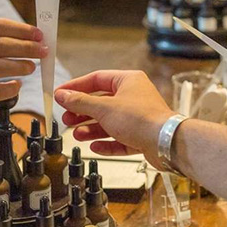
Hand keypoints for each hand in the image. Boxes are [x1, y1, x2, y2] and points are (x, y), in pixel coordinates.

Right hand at [55, 71, 174, 162]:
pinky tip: (95, 147)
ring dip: (92, 129)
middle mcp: (134, 97)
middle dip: (83, 112)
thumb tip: (63, 95)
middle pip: (102, 102)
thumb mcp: (103, 108)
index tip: (61, 95)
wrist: (165, 142)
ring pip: (109, 122)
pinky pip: (120, 138)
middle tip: (67, 118)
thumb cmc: (141, 119)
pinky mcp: (141, 136)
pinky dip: (107, 143)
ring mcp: (138, 117)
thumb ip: (81, 102)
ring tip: (77, 135)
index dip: (76, 87)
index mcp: (128, 81)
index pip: (96, 79)